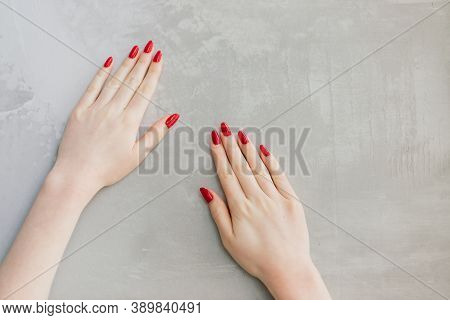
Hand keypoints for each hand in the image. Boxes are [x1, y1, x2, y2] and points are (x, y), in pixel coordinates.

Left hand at [52, 42, 178, 192]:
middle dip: (143, 62)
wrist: (77, 174)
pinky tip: (108, 62)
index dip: (153, 73)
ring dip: (126, 64)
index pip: (145, 91)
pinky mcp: (80, 110)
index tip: (159, 59)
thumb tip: (172, 117)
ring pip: (114, 81)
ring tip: (135, 50)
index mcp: (129, 122)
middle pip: (131, 81)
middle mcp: (113, 110)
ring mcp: (95, 108)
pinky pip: (92, 87)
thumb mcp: (138, 155)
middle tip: (151, 47)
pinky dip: (101, 74)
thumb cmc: (108, 169)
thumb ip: (155, 134)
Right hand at [200, 123, 329, 298]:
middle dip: (231, 146)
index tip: (214, 140)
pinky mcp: (291, 200)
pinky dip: (271, 161)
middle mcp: (257, 198)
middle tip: (224, 128)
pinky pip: (279, 176)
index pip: (227, 175)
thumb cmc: (256, 257)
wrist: (287, 267)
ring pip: (259, 168)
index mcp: (240, 208)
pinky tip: (264, 149)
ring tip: (240, 134)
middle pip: (241, 167)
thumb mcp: (229, 240)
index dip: (219, 156)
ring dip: (248, 149)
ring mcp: (275, 197)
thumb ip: (218, 212)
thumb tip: (206, 190)